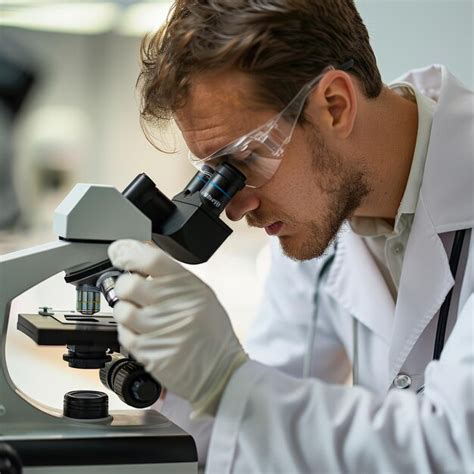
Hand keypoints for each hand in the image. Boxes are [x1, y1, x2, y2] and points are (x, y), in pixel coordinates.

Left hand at [108, 239, 247, 416]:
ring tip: (140, 315)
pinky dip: (129, 331)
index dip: (128, 252)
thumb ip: (173, 278)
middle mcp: (174, 305)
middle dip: (125, 285)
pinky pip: (123, 334)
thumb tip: (141, 259)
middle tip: (133, 291)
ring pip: (122, 310)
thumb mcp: (201, 295)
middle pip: (129, 284)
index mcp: (189, 287)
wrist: (220, 370)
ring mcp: (159, 330)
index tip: (119, 253)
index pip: (151, 259)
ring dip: (125, 310)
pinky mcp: (148, 352)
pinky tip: (144, 333)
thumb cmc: (211, 332)